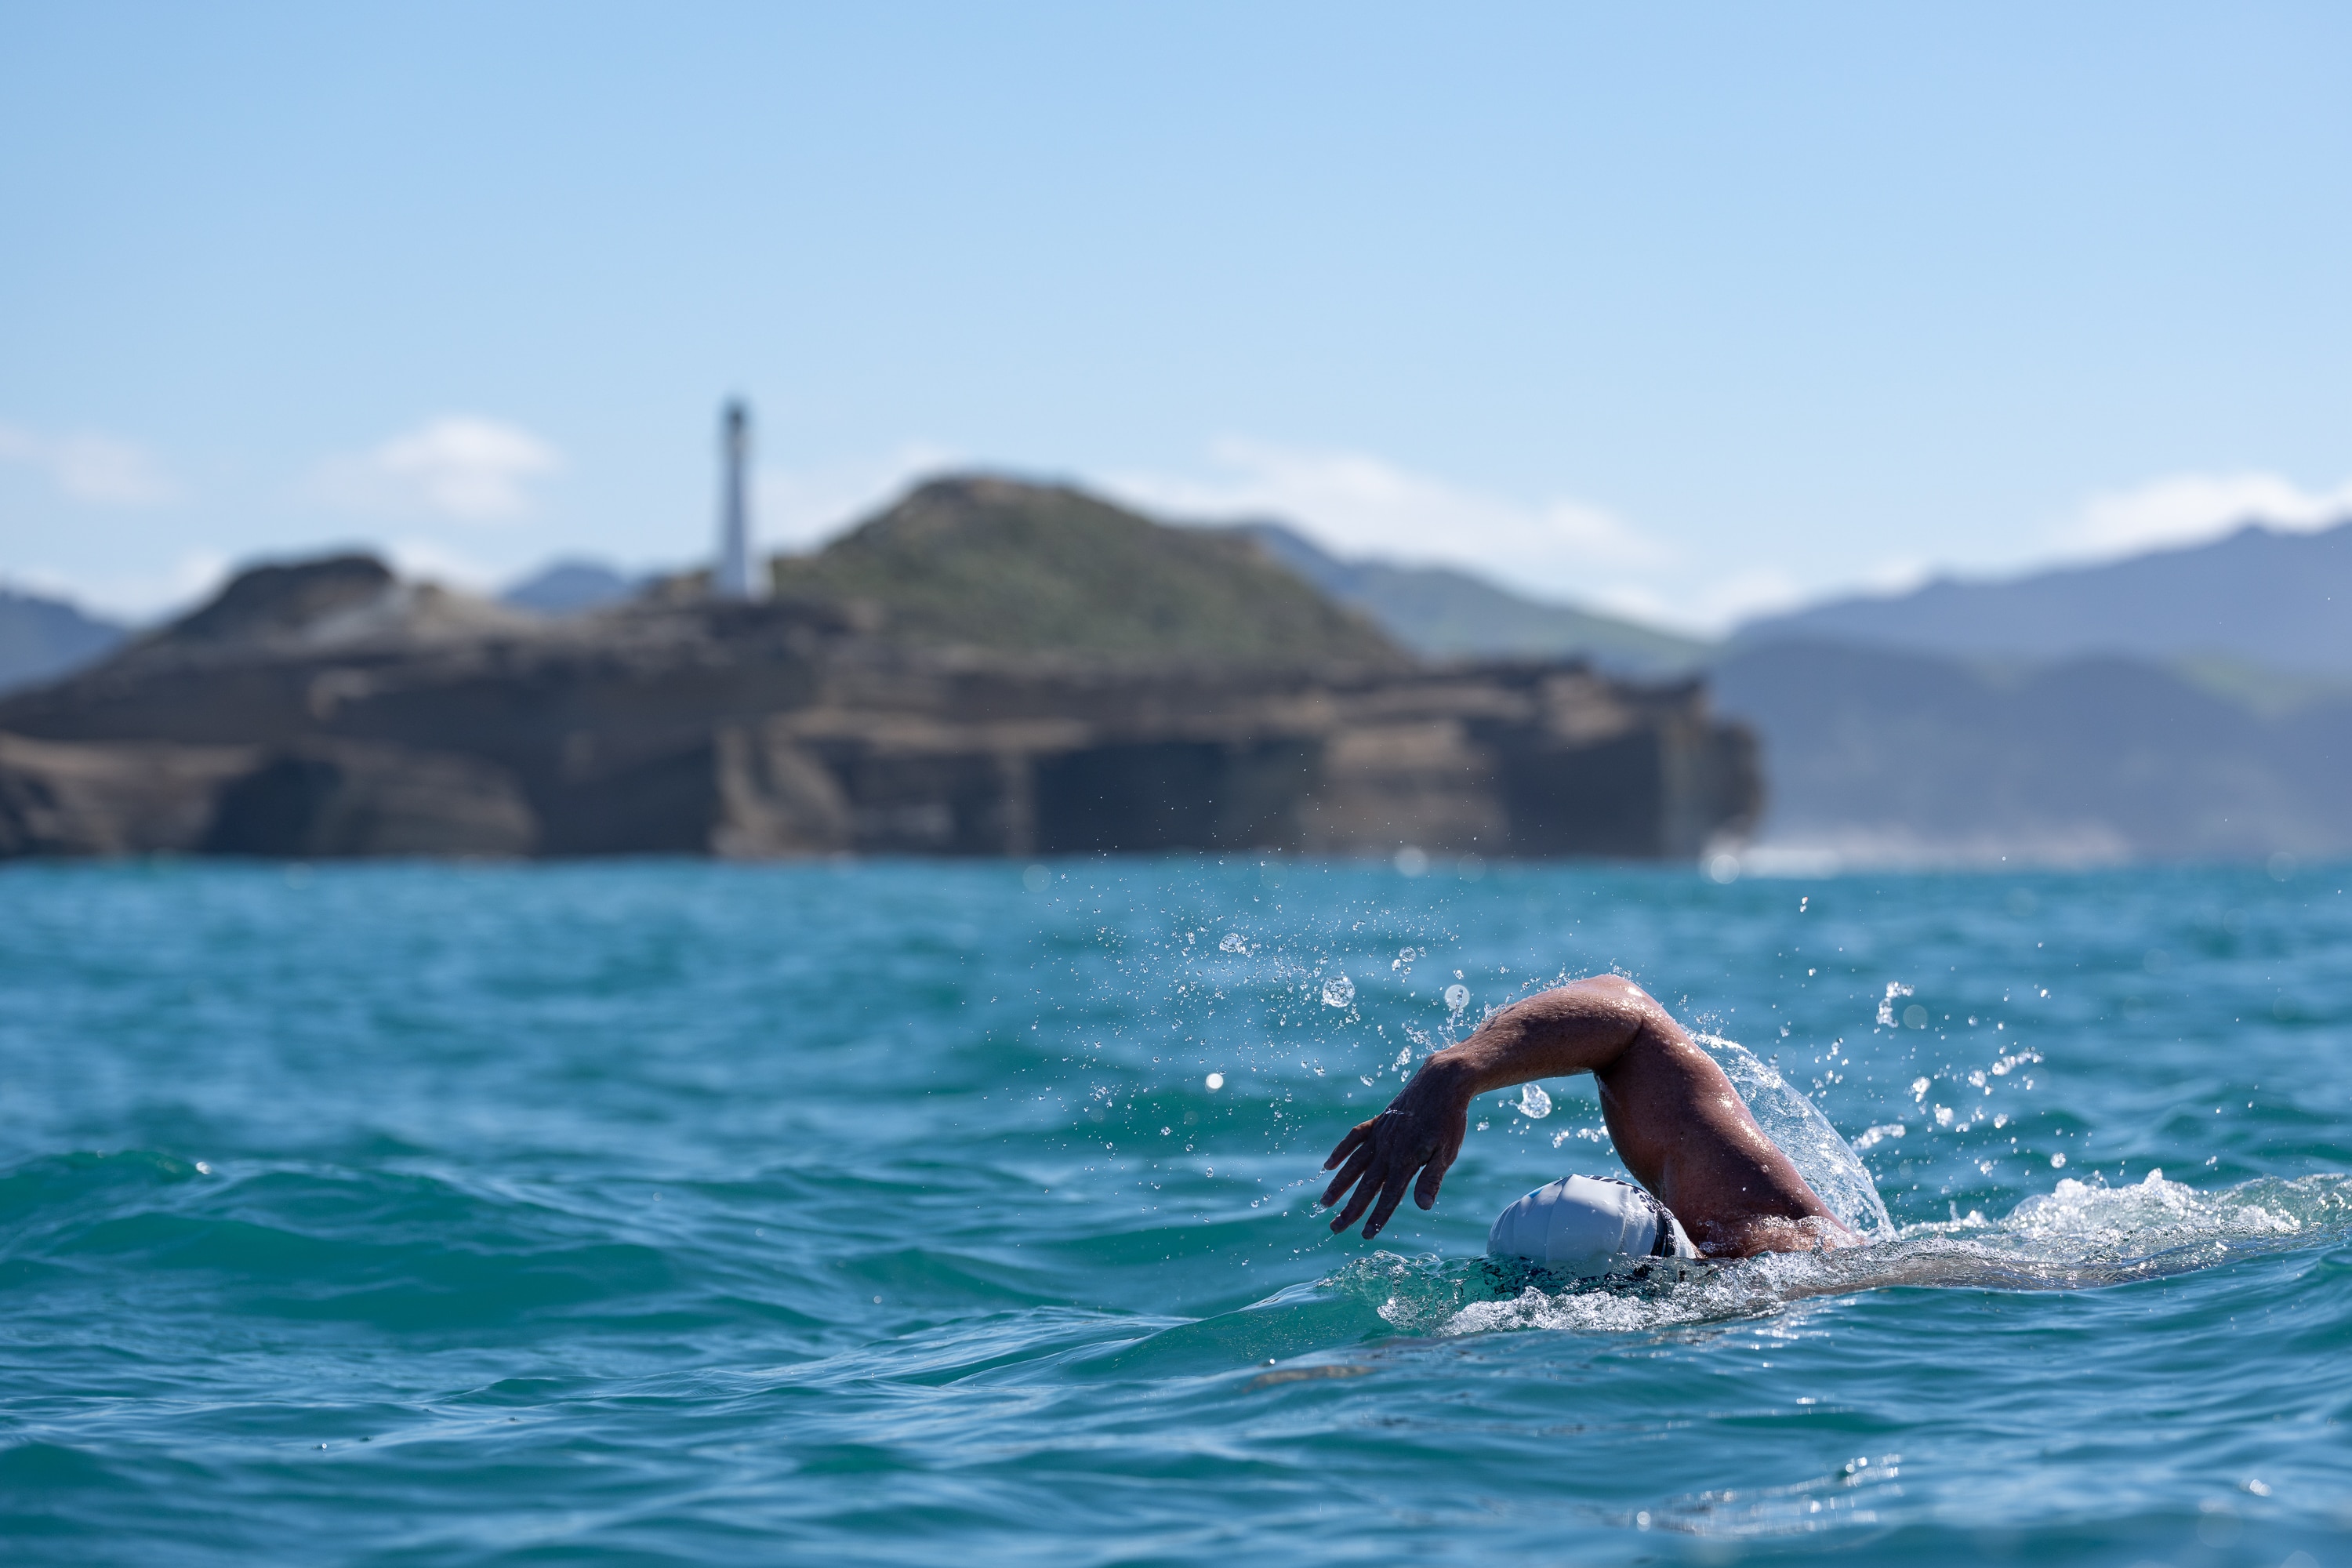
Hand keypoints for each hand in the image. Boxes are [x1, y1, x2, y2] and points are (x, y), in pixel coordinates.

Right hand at [1318, 1057, 1470, 1238]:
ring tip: (1325, 1203)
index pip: (1389, 1196)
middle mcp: (1388, 1149)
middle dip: (1350, 1209)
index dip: (1378, 1217)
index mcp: (1406, 1160)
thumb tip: (1422, 1207)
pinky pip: (1354, 1138)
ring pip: (1354, 1164)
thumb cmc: (1449, 1119)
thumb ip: (1431, 1179)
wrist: (1442, 1081)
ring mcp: (1380, 1135)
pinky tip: (1329, 1165)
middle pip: (1365, 1185)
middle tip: (1335, 1229)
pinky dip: (1341, 1151)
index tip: (1366, 1236)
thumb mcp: (1447, 1152)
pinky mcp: (1378, 1122)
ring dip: (1339, 1185)